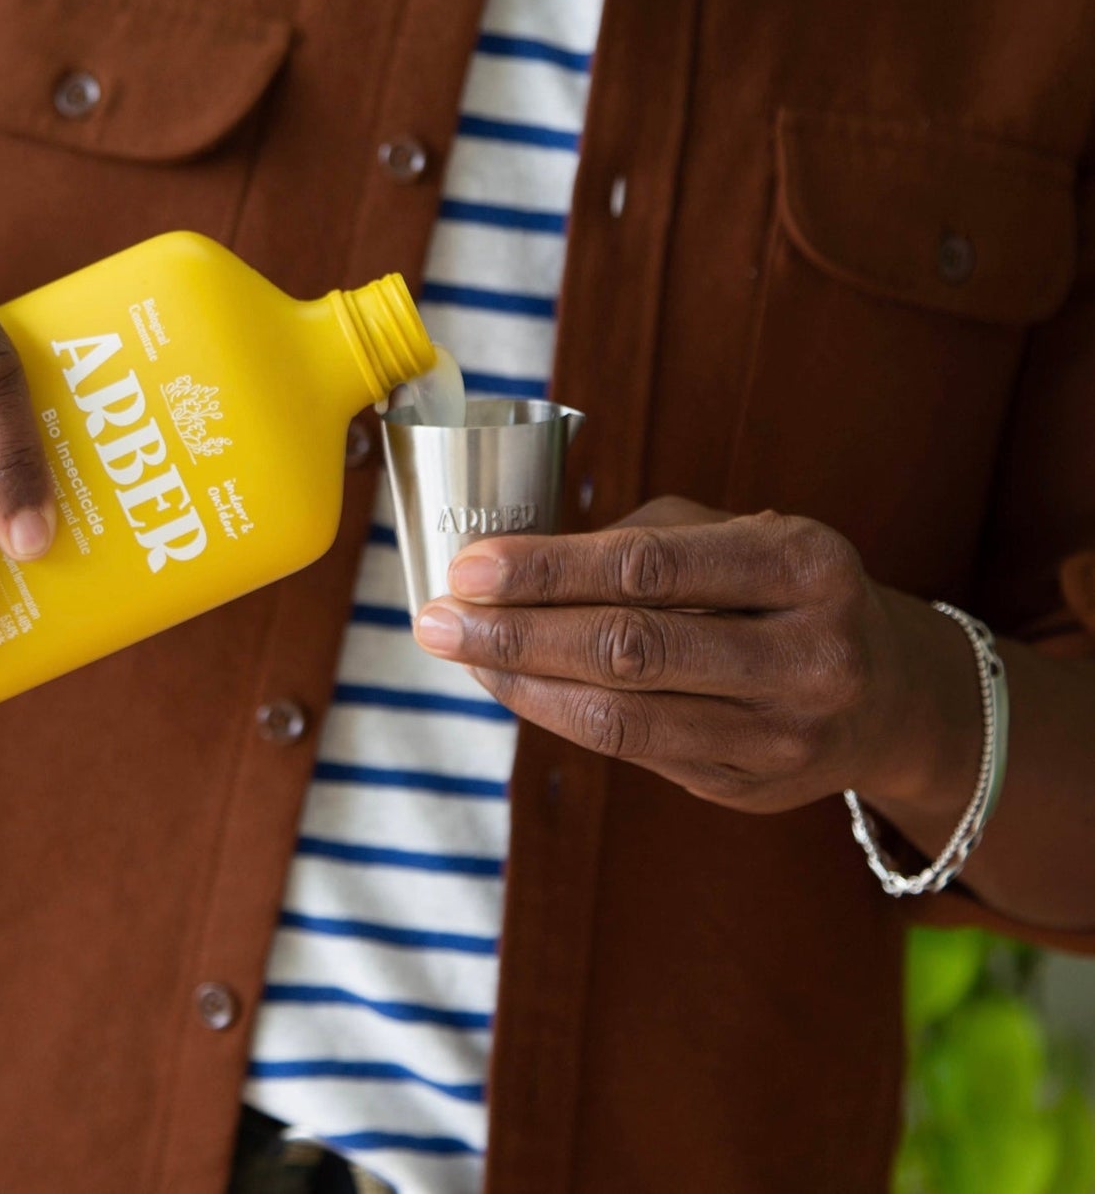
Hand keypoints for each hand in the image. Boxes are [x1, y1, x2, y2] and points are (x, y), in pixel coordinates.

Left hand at [412, 497, 979, 816]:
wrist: (890, 696)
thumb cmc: (782, 589)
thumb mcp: (742, 536)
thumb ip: (642, 539)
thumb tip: (515, 561)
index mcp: (806, 564)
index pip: (649, 566)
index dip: (548, 568)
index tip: (468, 566)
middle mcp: (808, 654)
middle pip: (629, 647)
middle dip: (515, 631)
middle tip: (433, 617)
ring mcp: (785, 734)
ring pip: (623, 715)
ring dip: (520, 682)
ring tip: (456, 651)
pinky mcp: (750, 787)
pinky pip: (631, 750)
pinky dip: (555, 713)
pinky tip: (509, 683)